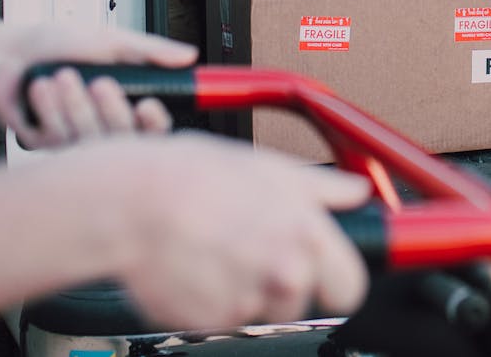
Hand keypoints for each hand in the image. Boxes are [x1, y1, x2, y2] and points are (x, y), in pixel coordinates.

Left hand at [0, 23, 197, 149]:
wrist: (5, 55)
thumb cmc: (54, 43)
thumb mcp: (107, 40)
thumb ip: (147, 51)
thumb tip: (188, 55)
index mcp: (123, 100)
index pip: (152, 127)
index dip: (155, 123)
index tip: (149, 106)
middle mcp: (102, 122)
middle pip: (123, 139)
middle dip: (109, 109)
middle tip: (99, 83)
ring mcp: (75, 137)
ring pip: (88, 140)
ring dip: (74, 104)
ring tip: (60, 76)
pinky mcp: (46, 145)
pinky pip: (56, 141)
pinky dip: (49, 110)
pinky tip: (40, 89)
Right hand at [72, 134, 370, 330]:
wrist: (132, 202)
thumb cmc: (197, 175)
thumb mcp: (269, 167)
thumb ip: (322, 188)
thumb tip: (358, 192)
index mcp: (307, 236)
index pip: (350, 288)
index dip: (335, 281)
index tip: (322, 274)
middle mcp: (284, 274)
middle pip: (301, 303)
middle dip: (283, 286)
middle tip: (251, 253)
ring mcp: (246, 303)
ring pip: (257, 310)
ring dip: (241, 291)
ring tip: (215, 252)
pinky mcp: (208, 323)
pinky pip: (218, 319)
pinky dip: (207, 300)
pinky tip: (193, 266)